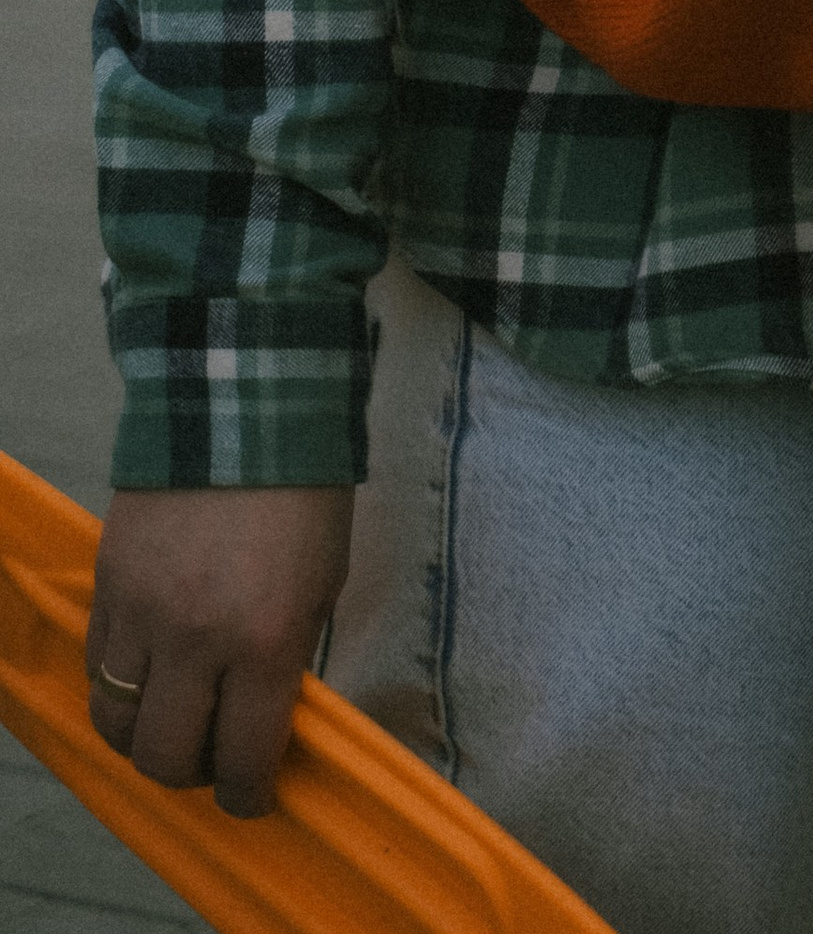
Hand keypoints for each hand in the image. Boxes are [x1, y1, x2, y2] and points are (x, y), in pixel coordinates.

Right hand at [87, 485, 353, 817]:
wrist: (243, 408)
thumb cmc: (303, 495)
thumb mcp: (321, 582)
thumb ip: (289, 655)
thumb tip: (266, 716)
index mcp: (267, 639)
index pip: (247, 757)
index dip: (250, 795)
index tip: (253, 796)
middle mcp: (198, 639)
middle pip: (169, 756)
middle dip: (193, 774)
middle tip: (212, 759)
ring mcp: (144, 615)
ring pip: (118, 724)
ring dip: (145, 740)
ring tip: (172, 724)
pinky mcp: (108, 587)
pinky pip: (98, 669)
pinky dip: (119, 688)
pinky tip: (147, 675)